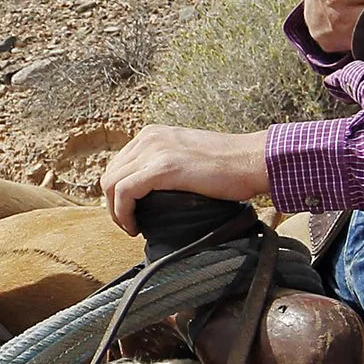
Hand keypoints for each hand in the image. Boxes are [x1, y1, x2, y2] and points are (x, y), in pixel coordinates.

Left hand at [100, 127, 268, 233]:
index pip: (118, 166)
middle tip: (130, 224)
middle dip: (113, 204)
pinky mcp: (162, 167)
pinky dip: (123, 213)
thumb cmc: (229, 166)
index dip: (117, 194)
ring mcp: (154, 150)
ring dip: (116, 211)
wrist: (253, 160)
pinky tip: (135, 226)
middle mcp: (149, 138)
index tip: (131, 213)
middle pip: (110, 175)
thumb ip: (166, 167)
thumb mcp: (187, 158)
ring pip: (111, 184)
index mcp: (152, 135)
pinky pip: (124, 192)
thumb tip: (150, 193)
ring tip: (132, 227)